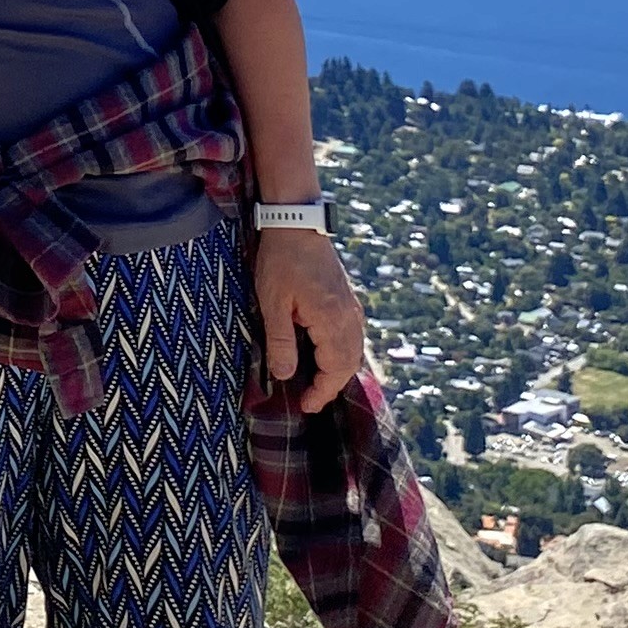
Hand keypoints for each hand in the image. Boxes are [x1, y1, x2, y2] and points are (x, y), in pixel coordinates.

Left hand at [256, 224, 367, 411]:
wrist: (297, 222)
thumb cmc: (281, 259)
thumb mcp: (273, 302)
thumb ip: (280, 341)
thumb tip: (285, 375)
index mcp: (332, 320)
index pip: (335, 369)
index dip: (322, 391)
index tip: (307, 405)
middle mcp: (348, 316)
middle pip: (349, 363)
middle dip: (332, 385)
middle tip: (311, 400)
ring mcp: (350, 306)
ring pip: (354, 349)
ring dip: (339, 369)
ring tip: (318, 383)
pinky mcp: (346, 298)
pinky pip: (353, 334)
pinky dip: (344, 351)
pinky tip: (328, 353)